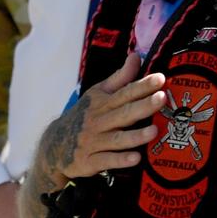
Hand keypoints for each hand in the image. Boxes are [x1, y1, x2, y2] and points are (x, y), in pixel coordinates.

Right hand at [38, 53, 165, 184]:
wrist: (55, 144)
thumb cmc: (85, 115)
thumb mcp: (98, 94)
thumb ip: (120, 78)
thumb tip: (136, 56)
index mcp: (102, 102)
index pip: (124, 92)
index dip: (142, 86)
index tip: (160, 79)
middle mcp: (98, 121)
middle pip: (123, 114)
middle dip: (142, 106)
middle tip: (162, 99)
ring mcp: (94, 142)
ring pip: (117, 139)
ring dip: (135, 136)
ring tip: (154, 131)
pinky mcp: (90, 161)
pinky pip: (107, 161)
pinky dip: (120, 160)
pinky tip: (136, 158)